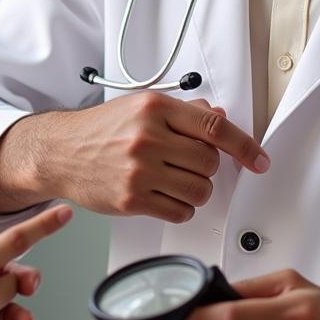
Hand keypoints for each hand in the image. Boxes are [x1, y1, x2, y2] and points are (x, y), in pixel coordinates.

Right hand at [41, 93, 268, 222]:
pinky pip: (180, 211)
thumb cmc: (99, 129)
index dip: (245, 146)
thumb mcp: (140, 107)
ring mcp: (139, 170)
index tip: (259, 160)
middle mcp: (147, 138)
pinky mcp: (132, 199)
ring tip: (174, 180)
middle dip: (205, 167)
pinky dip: (180, 207)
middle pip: (209, 163)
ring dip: (195, 190)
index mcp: (154, 109)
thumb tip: (219, 119)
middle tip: (186, 164)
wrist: (60, 151)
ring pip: (200, 190)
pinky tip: (163, 195)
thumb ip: (183, 112)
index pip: (214, 128)